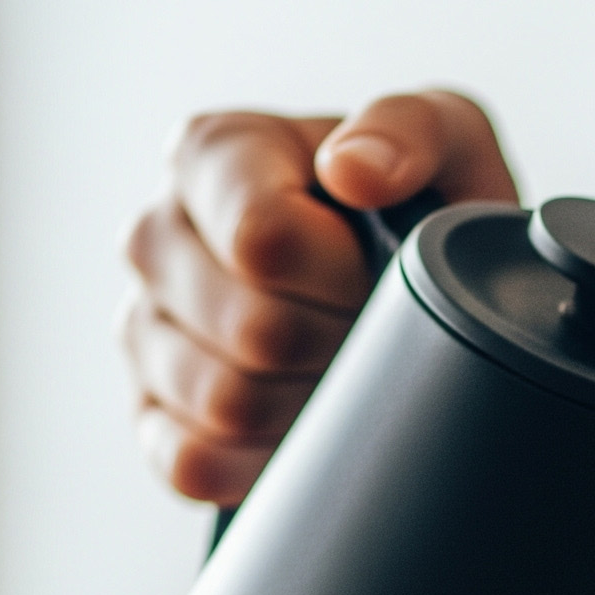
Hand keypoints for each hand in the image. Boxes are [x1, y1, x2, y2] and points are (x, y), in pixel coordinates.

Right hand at [122, 91, 516, 505]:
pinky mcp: (151, 416)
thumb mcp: (449, 147)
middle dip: (336, 345)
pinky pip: (192, 463)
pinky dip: (264, 464)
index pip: (260, 238)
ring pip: (223, 403)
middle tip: (372, 334)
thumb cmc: (422, 217)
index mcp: (212, 156)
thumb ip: (410, 129)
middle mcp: (159, 236)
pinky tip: (303, 432)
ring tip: (342, 375)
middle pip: (251, 330)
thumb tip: (354, 169)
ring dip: (309, 406)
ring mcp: (144, 330)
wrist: (417, 303)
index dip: (340, 278)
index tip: (378, 276)